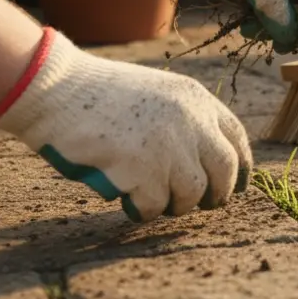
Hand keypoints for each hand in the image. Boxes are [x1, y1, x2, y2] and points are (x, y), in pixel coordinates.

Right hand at [0, 28, 252, 222]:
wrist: (56, 88)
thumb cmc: (96, 95)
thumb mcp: (155, 94)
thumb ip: (183, 120)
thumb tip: (203, 162)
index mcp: (195, 99)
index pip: (236, 138)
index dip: (241, 166)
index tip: (236, 185)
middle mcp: (190, 120)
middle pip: (225, 170)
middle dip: (217, 194)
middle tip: (203, 205)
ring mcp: (168, 145)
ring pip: (193, 193)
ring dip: (176, 205)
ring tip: (155, 200)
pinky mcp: (142, 169)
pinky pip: (155, 206)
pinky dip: (143, 210)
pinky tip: (128, 200)